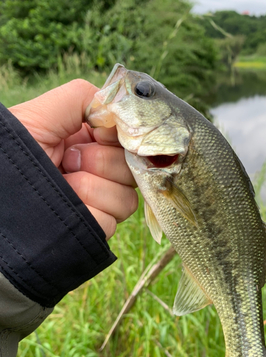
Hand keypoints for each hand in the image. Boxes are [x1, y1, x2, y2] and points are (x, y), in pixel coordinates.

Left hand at [9, 79, 137, 239]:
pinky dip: (87, 214)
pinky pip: (109, 223)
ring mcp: (99, 203)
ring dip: (90, 189)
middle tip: (69, 161)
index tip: (99, 134)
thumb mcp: (42, 113)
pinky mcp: (93, 229)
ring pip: (126, 199)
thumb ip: (85, 98)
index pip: (131, 140)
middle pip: (133, 170)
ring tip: (63, 184)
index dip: (121, 137)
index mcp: (91, 142)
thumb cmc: (12, 151)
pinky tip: (65, 207)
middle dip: (100, 163)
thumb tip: (121, 112)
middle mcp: (101, 173)